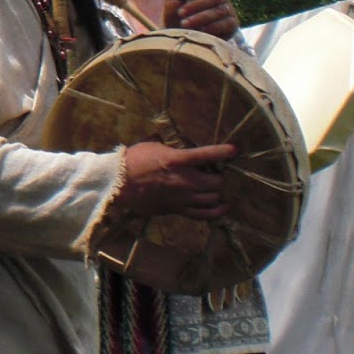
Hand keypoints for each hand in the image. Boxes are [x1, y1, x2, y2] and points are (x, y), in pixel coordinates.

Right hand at [114, 140, 235, 220]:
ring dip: (216, 192)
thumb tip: (170, 139)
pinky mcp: (177, 209)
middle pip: (217, 181)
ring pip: (213, 198)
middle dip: (219, 177)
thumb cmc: (132, 161)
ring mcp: (182, 197)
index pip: (209, 155)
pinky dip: (217, 211)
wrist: (117, 184)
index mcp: (178, 160)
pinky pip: (204, 214)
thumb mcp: (151, 145)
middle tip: (214, 173)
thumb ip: (167, 144)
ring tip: (213, 188)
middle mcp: (184, 180)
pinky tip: (222, 206)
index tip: (235, 150)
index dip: (226, 152)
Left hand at [164, 0, 239, 38]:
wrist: (180, 38)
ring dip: (199, 18)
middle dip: (196, 4)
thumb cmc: (177, 14)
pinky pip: (227, 24)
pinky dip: (212, 28)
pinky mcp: (231, 25)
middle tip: (181, 13)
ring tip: (184, 24)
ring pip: (220, 10)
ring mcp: (228, 10)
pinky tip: (200, 31)